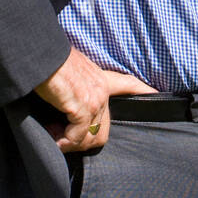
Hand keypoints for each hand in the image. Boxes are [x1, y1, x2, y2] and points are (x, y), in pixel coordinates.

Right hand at [34, 49, 156, 152]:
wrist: (40, 54)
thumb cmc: (48, 61)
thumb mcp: (70, 71)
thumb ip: (76, 86)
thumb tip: (68, 104)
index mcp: (99, 77)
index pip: (128, 83)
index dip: (143, 91)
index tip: (157, 94)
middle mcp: (101, 89)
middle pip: (102, 130)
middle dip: (84, 142)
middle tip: (63, 138)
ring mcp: (94, 99)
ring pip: (90, 137)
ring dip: (71, 143)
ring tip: (54, 137)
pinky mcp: (83, 107)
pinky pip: (77, 136)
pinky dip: (64, 141)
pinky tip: (53, 137)